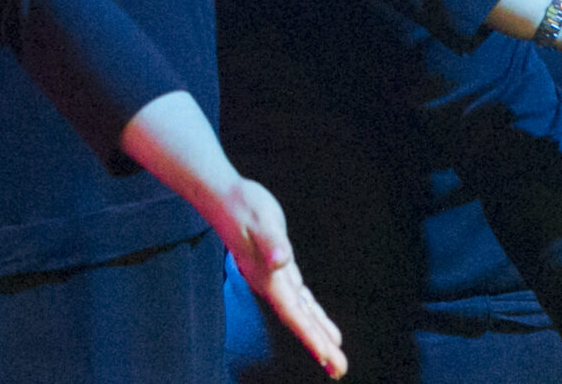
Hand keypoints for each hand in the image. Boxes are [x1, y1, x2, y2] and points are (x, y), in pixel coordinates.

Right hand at [205, 176, 347, 377]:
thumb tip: (282, 261)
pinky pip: (299, 297)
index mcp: (267, 277)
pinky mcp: (278, 267)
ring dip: (317, 332)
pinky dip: (311, 311)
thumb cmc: (241, 205)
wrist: (222, 195)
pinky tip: (320, 320)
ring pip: (301, 312)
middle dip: (319, 345)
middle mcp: (270, 283)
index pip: (293, 314)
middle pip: (299, 320)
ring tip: (333, 354)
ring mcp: (273, 277)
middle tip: (339, 369)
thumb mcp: (261, 220)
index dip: (310, 336)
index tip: (326, 357)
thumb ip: (274, 241)